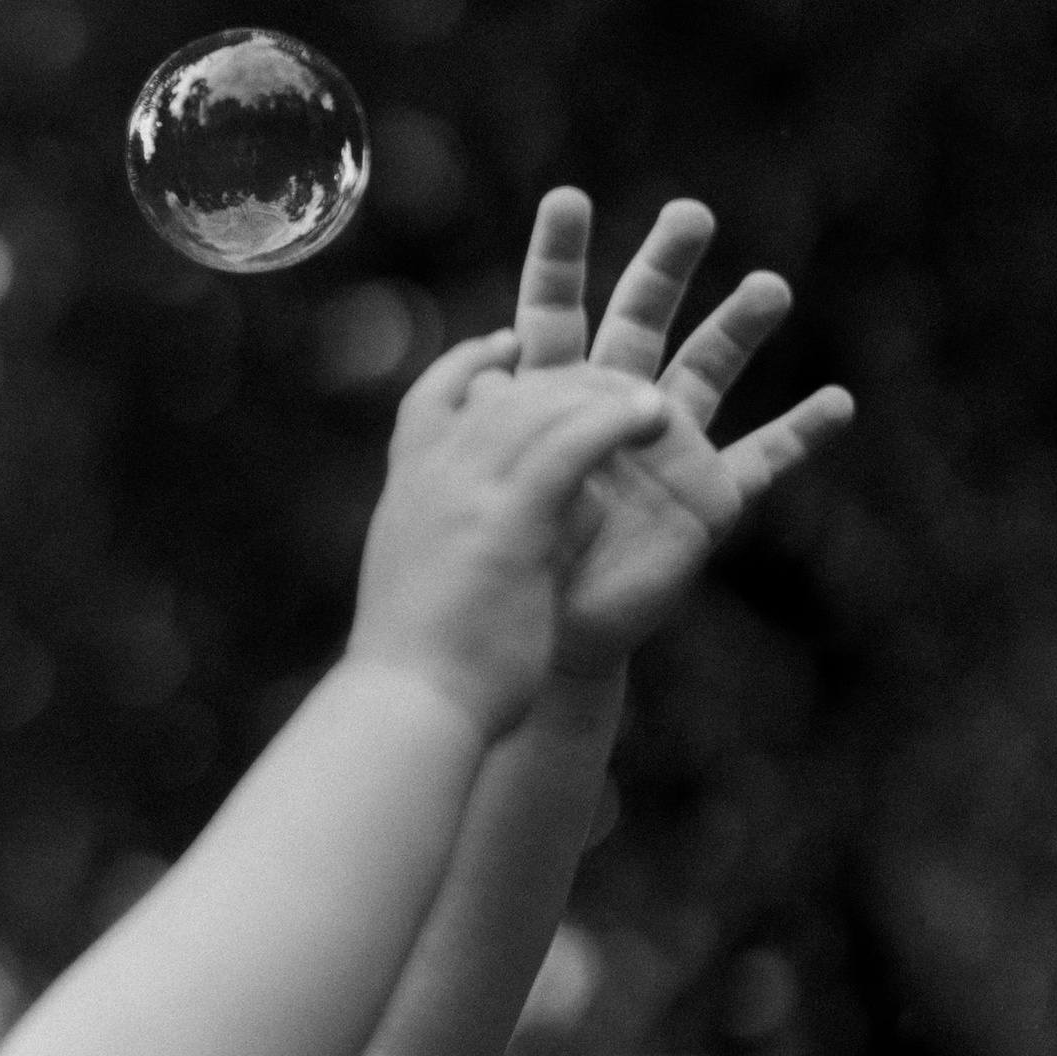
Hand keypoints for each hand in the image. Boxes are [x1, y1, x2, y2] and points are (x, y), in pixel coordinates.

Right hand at [350, 338, 670, 743]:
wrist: (408, 705)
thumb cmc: (421, 667)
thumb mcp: (424, 583)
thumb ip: (453, 540)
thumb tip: (495, 529)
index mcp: (405, 491)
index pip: (430, 398)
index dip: (468, 366)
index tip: (503, 350)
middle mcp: (430, 476)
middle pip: (497, 392)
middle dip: (558, 376)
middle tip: (614, 381)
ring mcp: (465, 491)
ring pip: (538, 407)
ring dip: (600, 394)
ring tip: (650, 402)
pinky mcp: (510, 519)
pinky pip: (569, 445)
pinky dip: (612, 421)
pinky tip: (651, 418)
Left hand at [509, 190, 854, 679]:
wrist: (540, 634)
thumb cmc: (504, 555)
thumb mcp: (488, 479)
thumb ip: (498, 421)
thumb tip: (491, 360)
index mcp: (551, 390)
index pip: (552, 309)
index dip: (557, 255)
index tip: (565, 197)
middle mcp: (614, 401)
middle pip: (643, 315)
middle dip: (665, 263)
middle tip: (689, 212)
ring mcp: (668, 445)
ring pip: (708, 368)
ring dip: (739, 326)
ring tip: (771, 285)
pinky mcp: (709, 496)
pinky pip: (764, 459)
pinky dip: (801, 433)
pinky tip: (838, 401)